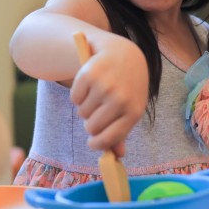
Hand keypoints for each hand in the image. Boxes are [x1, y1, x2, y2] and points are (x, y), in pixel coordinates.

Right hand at [70, 34, 148, 155]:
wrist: (124, 53)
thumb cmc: (129, 85)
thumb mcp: (132, 106)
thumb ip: (122, 130)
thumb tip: (117, 156)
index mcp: (134, 111)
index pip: (108, 139)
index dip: (97, 144)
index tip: (92, 143)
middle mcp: (120, 99)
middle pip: (91, 127)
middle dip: (91, 122)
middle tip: (98, 111)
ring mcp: (104, 86)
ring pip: (82, 113)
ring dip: (85, 107)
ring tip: (96, 94)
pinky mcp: (89, 74)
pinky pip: (74, 98)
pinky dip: (78, 95)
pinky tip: (89, 84)